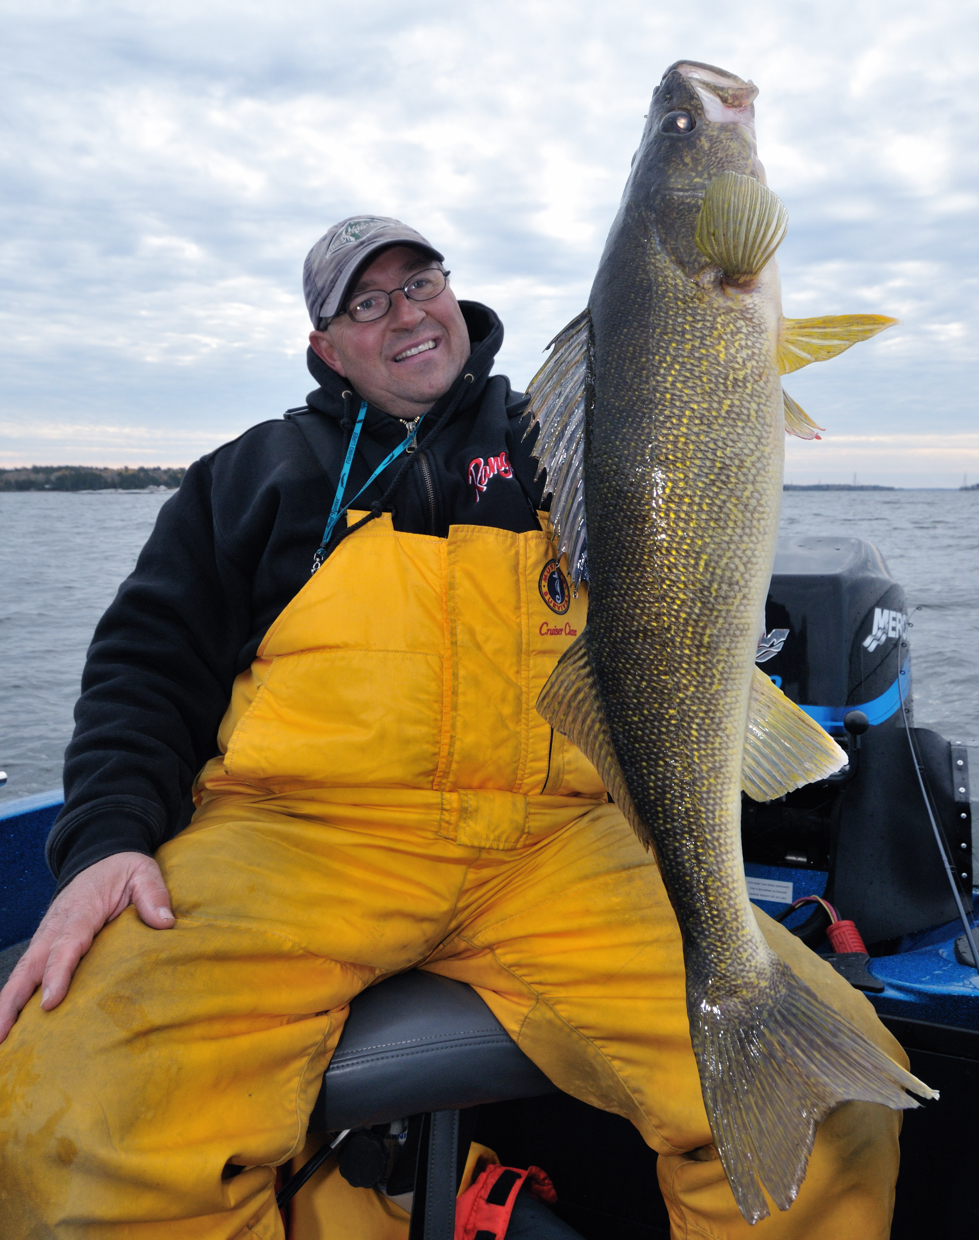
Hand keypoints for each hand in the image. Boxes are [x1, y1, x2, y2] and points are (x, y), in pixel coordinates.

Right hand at [0, 851, 172, 1043]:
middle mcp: (56, 924)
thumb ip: (154, 894)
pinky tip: (8, 1024)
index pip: (67, 943)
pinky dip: (14, 996)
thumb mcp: (144, 871)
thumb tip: (165, 922)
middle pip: (32, 963)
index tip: (50, 1002)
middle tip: (1, 1034)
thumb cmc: (123, 869)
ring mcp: (47, 934)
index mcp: (82, 909)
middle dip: (14, 999)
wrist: (101, 855)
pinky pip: (27, 970)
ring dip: (7, 1003)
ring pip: (23, 970)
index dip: (57, 972)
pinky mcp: (45, 942)